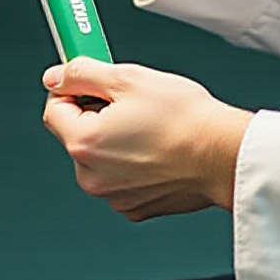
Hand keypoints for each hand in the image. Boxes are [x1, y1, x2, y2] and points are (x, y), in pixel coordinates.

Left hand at [42, 59, 251, 221]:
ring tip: (152, 126)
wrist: (224, 155)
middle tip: (129, 99)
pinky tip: (159, 148)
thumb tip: (57, 75)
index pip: (54, 109)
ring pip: (102, 157)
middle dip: (98, 114)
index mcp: (84, 144)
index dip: (71, 89)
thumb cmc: (185, 119)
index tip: (89, 80)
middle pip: (78, 135)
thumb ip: (84, 73)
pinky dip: (135, 162)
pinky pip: (123, 177)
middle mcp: (92, 177)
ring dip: (116, 139)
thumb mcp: (128, 78)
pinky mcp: (137, 206)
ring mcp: (114, 195)